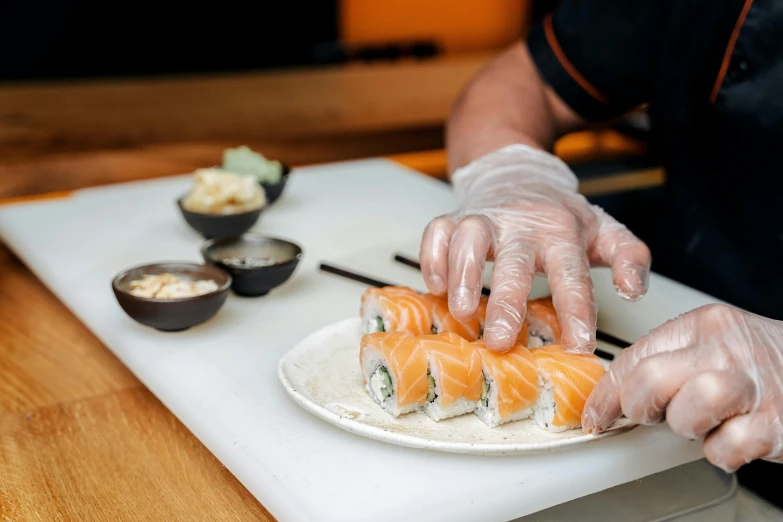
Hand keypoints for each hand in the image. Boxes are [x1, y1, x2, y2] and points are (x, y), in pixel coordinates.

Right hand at [420, 144, 650, 351]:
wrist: (521, 173)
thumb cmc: (561, 216)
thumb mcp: (606, 231)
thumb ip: (630, 258)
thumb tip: (633, 290)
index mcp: (562, 234)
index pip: (572, 274)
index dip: (576, 310)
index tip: (579, 346)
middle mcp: (522, 225)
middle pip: (514, 261)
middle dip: (506, 301)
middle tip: (500, 341)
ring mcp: (486, 219)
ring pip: (469, 238)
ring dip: (462, 274)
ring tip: (460, 311)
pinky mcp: (456, 217)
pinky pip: (437, 231)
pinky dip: (432, 257)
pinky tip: (436, 286)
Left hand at [583, 303, 782, 471]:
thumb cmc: (759, 360)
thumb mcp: (711, 342)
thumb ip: (666, 359)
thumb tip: (613, 393)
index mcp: (702, 325)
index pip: (634, 356)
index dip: (606, 392)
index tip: (596, 413)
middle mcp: (726, 350)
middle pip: (652, 379)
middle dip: (639, 406)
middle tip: (650, 415)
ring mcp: (752, 387)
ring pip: (689, 411)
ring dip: (685, 426)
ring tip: (699, 423)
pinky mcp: (776, 424)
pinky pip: (726, 449)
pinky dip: (721, 452)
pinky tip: (730, 437)